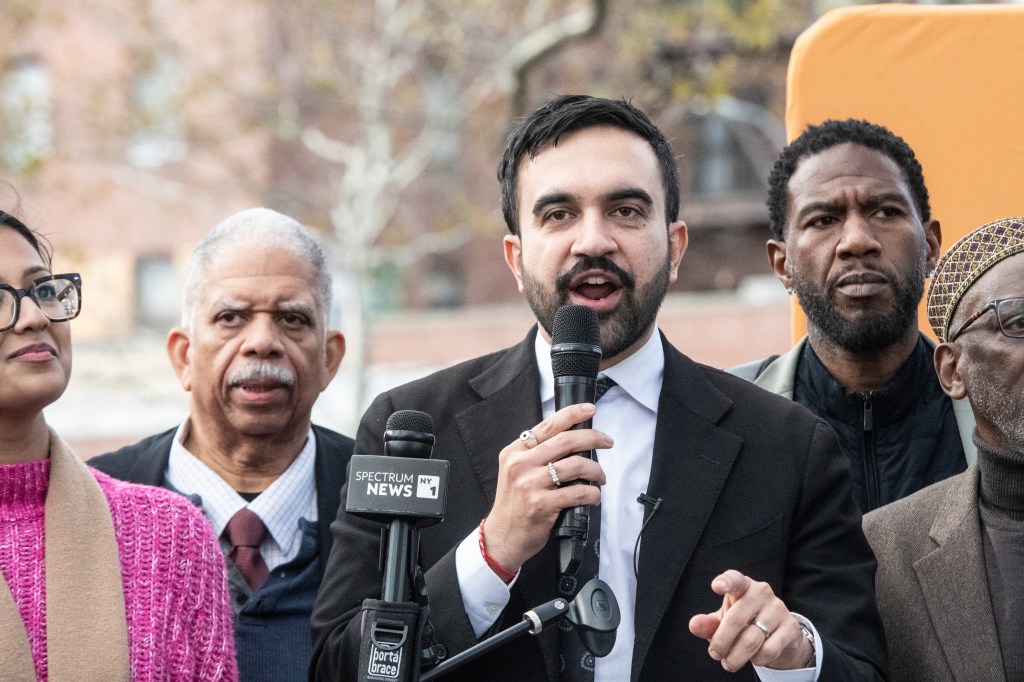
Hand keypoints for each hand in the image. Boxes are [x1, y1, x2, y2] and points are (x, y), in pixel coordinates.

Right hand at [482, 403, 611, 571]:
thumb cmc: (514, 504)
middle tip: (607, 441)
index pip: (547, 425)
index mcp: (515, 452)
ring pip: (576, 465)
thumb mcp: (516, 471)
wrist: (503, 536)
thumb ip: (537, 454)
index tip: (590, 409)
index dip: (572, 414)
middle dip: (593, 438)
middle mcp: (521, 464)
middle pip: (565, 441)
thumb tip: (572, 440)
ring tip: (600, 477)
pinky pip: (578, 492)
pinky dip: (592, 493)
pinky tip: (593, 496)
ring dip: (596, 470)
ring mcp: (531, 484)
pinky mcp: (542, 504)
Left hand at [688, 570, 813, 671]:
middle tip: (715, 655)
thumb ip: (708, 624)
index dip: (726, 582)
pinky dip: (757, 659)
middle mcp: (761, 592)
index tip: (716, 586)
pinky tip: (754, 658)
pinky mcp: (790, 627)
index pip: (734, 579)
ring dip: (736, 657)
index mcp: (742, 585)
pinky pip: (769, 650)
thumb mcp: (723, 621)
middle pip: (736, 620)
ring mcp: (778, 608)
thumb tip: (694, 625)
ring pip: (751, 639)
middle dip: (721, 642)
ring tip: (729, 663)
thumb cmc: (744, 622)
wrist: (778, 635)